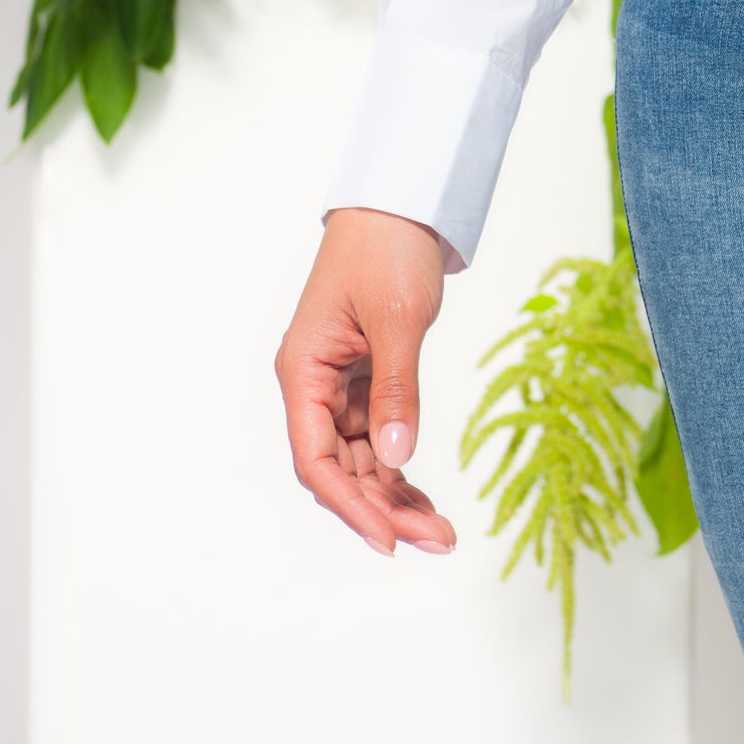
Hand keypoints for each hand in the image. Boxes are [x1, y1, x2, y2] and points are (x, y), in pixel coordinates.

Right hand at [276, 205, 458, 557]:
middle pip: (340, 468)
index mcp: (302, 372)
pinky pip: (377, 434)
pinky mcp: (365, 377)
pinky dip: (400, 465)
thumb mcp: (397, 319)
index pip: (316, 460)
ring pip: (360, 459)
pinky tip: (425, 496)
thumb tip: (394, 459)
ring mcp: (339, 384)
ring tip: (440, 531)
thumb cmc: (388, 248)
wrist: (401, 203)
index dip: (350, 505)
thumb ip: (396, 389)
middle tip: (436, 540)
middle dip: (382, 508)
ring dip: (394, 495)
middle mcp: (313, 385)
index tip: (388, 539)